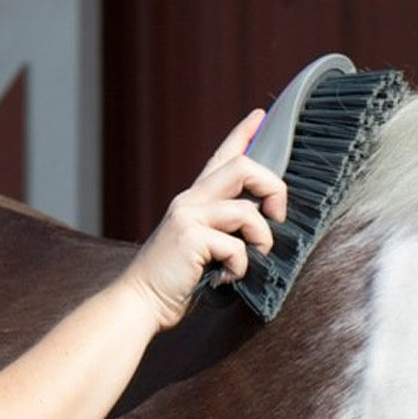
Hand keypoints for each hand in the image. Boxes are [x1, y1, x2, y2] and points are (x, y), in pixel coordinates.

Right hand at [119, 109, 287, 330]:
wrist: (139, 302)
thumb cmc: (174, 282)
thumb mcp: (201, 247)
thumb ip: (224, 230)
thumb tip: (264, 226)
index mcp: (192, 201)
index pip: (221, 157)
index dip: (242, 134)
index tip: (259, 116)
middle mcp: (189, 201)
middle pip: (243, 167)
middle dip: (273, 187)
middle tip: (278, 216)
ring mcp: (188, 216)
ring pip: (247, 210)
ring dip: (262, 240)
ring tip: (254, 261)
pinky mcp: (190, 237)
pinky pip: (237, 246)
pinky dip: (241, 267)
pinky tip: (227, 279)